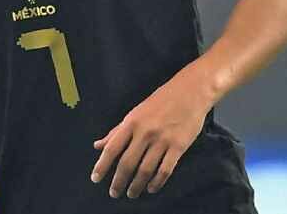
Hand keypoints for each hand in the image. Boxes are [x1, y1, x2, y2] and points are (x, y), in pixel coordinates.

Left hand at [90, 72, 212, 197]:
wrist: (190, 92)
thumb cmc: (160, 101)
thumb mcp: (135, 113)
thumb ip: (116, 131)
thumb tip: (98, 145)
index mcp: (131, 123)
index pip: (112, 148)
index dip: (102, 165)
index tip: (95, 179)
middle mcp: (145, 132)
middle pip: (127, 163)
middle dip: (119, 181)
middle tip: (114, 193)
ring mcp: (162, 140)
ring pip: (146, 170)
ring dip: (136, 185)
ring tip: (131, 194)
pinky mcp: (179, 146)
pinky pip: (165, 170)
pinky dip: (157, 182)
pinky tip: (151, 188)